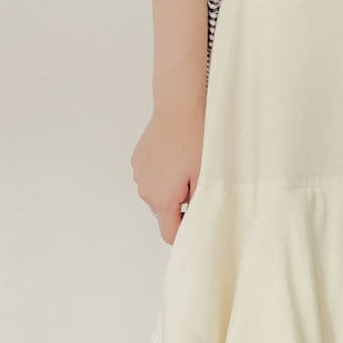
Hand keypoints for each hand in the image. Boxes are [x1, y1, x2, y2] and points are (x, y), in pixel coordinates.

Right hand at [130, 97, 205, 242]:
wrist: (178, 107)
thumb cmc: (195, 141)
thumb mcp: (205, 178)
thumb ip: (199, 206)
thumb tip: (195, 221)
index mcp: (162, 200)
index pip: (169, 234)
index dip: (184, 234)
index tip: (197, 223)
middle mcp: (145, 191)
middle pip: (164, 213)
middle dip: (180, 206)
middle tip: (198, 185)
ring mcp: (139, 174)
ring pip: (157, 194)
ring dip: (171, 189)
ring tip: (186, 167)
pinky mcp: (137, 160)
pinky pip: (151, 176)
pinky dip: (162, 174)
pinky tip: (175, 156)